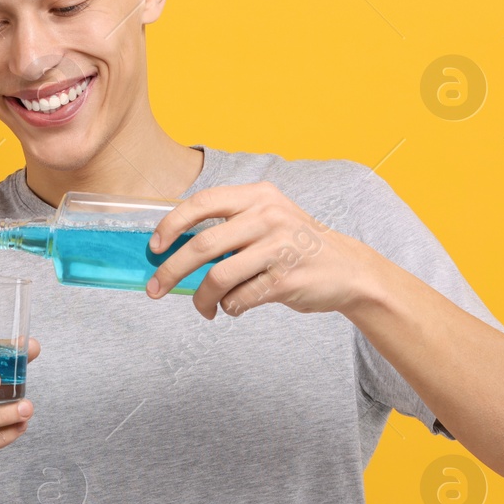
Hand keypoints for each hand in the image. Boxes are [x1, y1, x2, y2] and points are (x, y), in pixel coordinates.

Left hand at [144, 182, 378, 318]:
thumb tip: (172, 248)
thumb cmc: (295, 246)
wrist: (349, 270)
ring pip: (218, 278)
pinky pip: (240, 299)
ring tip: (204, 308)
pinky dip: (230, 308)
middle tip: (156, 289)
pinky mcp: (286, 279)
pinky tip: (234, 307)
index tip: (155, 247)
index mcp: (257, 196)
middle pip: (202, 245)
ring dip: (201, 299)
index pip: (202, 203)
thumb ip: (228, 225)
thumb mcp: (267, 219)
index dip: (171, 225)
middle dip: (171, 271)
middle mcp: (268, 216)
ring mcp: (280, 247)